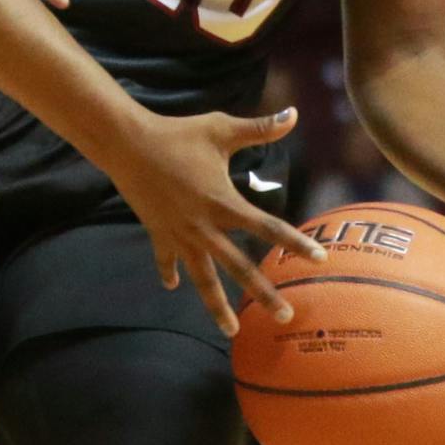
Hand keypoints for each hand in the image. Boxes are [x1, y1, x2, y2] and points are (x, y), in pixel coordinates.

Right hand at [111, 107, 326, 334]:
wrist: (126, 144)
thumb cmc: (177, 133)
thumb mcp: (220, 128)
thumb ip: (259, 128)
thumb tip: (293, 114)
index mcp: (223, 202)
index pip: (268, 227)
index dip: (294, 243)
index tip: (318, 258)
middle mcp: (204, 226)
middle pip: (239, 267)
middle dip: (263, 294)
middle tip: (285, 316)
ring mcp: (180, 234)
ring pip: (202, 278)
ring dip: (216, 306)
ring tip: (230, 331)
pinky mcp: (158, 232)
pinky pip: (167, 259)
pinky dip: (169, 272)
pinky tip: (172, 286)